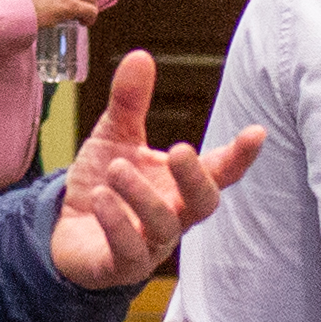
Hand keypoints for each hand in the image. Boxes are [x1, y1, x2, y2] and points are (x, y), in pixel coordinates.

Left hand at [44, 48, 266, 290]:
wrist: (63, 231)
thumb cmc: (103, 185)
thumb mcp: (114, 137)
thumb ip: (129, 102)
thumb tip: (141, 55)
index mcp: (179, 184)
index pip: (220, 171)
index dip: (240, 155)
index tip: (257, 132)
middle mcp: (174, 215)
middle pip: (204, 204)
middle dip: (196, 178)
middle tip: (179, 150)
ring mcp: (150, 245)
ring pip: (164, 226)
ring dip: (142, 196)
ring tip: (116, 168)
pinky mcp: (120, 266)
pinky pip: (128, 252)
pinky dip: (117, 224)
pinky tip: (101, 199)